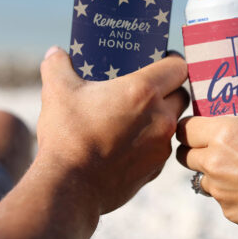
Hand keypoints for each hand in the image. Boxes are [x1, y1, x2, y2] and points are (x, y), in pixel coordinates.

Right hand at [36, 46, 188, 214]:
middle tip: (148, 87)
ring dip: (161, 117)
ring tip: (138, 115)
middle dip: (169, 88)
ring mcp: (161, 145)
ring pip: (173, 123)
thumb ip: (57, 64)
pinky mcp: (156, 168)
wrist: (70, 187)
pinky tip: (129, 143)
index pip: (179, 67)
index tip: (160, 60)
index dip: (172, 60)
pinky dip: (151, 142)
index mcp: (143, 91)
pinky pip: (162, 148)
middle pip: (182, 94)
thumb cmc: (67, 135)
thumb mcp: (56, 90)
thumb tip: (55, 51)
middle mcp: (161, 117)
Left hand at [176, 95, 237, 238]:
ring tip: (232, 165)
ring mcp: (220, 190)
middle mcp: (214, 162)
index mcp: (224, 134)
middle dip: (194, 148)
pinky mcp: (230, 212)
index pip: (185, 127)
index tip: (201, 123)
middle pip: (185, 154)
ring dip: (209, 171)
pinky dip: (229, 191)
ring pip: (200, 178)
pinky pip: (220, 198)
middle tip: (212, 143)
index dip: (190, 125)